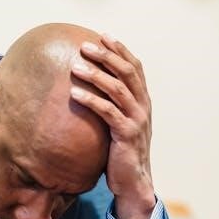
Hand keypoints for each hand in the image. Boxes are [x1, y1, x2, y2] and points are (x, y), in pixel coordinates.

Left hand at [71, 34, 154, 218]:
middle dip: (106, 56)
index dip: (120, 50)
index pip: (135, 68)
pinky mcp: (126, 134)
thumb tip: (92, 93)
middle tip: (85, 47)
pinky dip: (91, 100)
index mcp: (143, 102)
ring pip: (117, 89)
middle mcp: (143, 107)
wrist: (133, 182)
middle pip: (126, 72)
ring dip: (95, 75)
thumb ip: (114, 108)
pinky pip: (107, 112)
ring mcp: (136, 120)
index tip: (103, 36)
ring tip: (75, 67)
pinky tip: (75, 94)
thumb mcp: (121, 127)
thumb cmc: (122, 154)